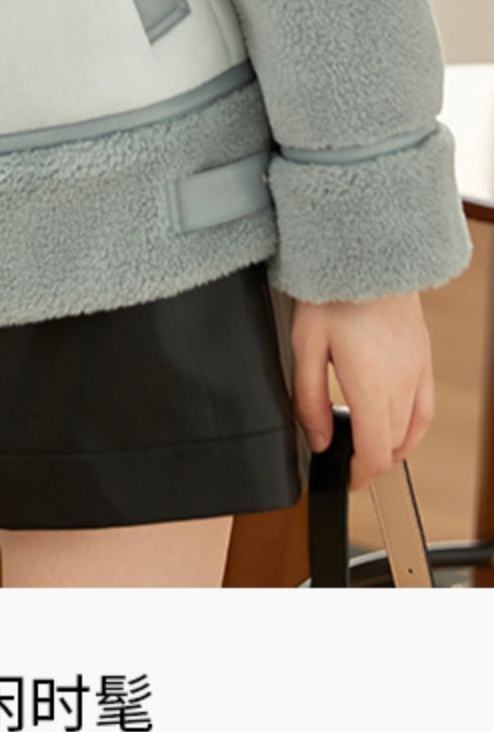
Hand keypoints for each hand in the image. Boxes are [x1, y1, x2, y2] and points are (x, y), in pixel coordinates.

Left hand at [290, 292, 434, 490]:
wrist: (367, 253)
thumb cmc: (332, 293)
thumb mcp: (305, 347)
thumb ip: (311, 400)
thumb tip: (320, 441)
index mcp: (372, 385)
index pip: (376, 454)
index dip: (359, 475)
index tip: (343, 477)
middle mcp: (402, 383)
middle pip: (394, 446)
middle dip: (370, 461)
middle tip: (345, 460)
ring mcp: (418, 370)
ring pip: (413, 430)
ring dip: (391, 446)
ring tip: (366, 447)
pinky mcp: (424, 357)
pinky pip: (425, 407)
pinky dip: (412, 426)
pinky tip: (396, 425)